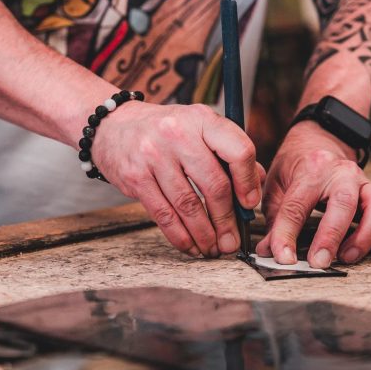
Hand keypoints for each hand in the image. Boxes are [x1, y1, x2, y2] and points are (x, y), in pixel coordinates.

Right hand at [92, 102, 264, 257]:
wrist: (114, 126)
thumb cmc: (166, 131)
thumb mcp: (199, 128)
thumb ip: (229, 153)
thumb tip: (256, 187)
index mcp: (202, 119)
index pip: (238, 150)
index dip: (248, 182)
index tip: (250, 205)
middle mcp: (178, 134)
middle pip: (214, 185)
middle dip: (227, 220)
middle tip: (232, 242)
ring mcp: (154, 155)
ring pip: (188, 205)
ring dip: (204, 234)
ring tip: (213, 249)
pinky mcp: (135, 177)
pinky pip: (163, 214)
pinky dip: (180, 236)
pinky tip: (190, 245)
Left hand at [256, 123, 370, 267]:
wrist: (321, 141)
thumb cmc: (296, 167)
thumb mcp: (276, 185)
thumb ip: (275, 219)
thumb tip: (267, 252)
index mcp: (310, 170)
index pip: (297, 205)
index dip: (287, 234)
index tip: (282, 258)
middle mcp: (342, 174)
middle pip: (343, 203)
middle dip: (332, 236)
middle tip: (320, 263)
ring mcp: (366, 183)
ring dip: (366, 235)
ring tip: (347, 257)